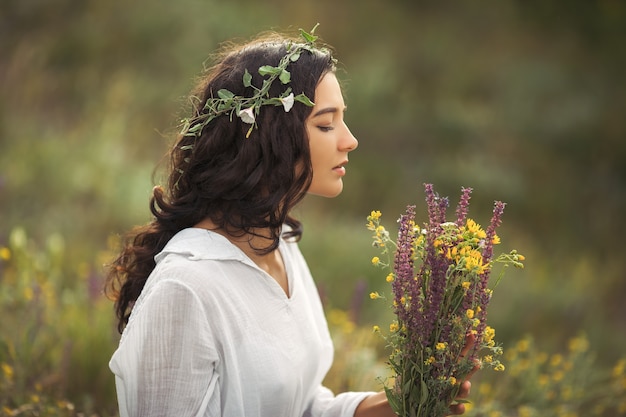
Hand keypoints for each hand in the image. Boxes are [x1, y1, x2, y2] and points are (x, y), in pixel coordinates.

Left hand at [355, 334, 479, 416]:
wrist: (400, 401)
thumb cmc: (407, 379)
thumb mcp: (409, 362)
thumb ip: (415, 348)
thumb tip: (414, 326)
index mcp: (442, 366)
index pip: (457, 354)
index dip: (465, 344)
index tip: (471, 333)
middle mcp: (448, 380)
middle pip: (464, 373)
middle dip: (471, 368)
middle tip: (477, 362)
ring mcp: (447, 395)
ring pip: (461, 392)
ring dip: (466, 388)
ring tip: (466, 384)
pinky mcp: (443, 409)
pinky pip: (454, 410)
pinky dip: (458, 409)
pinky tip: (459, 406)